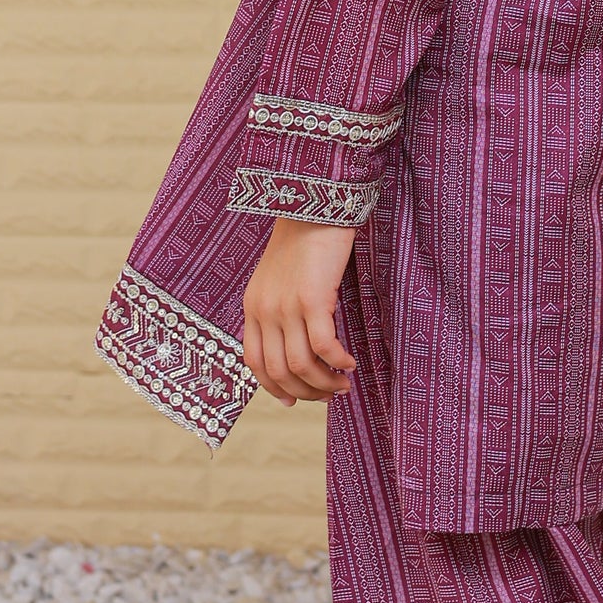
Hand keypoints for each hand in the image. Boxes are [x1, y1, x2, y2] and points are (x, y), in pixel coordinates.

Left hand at [242, 218, 358, 406]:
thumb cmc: (305, 239)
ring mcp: (286, 306)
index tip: (295, 400)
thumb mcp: (279, 277)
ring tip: (343, 383)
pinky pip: (324, 345)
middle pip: (278, 371)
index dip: (274, 388)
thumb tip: (296, 345)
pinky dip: (338, 360)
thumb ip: (279, 308)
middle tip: (330, 394)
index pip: (254, 363)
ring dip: (324, 382)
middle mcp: (264, 310)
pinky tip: (351, 362)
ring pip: (301, 365)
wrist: (315, 202)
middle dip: (306, 391)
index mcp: (252, 306)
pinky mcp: (312, 299)